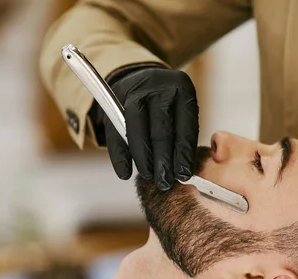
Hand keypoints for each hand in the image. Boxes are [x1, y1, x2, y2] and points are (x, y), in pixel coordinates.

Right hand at [102, 67, 198, 190]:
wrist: (139, 78)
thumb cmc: (167, 103)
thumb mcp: (181, 110)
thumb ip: (182, 135)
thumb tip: (182, 172)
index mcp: (181, 88)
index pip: (185, 126)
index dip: (183, 154)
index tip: (183, 175)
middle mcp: (157, 87)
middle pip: (161, 130)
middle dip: (163, 161)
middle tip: (165, 182)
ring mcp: (133, 92)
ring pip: (137, 131)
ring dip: (143, 159)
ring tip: (149, 176)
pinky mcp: (112, 101)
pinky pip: (115, 133)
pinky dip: (120, 156)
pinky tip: (125, 173)